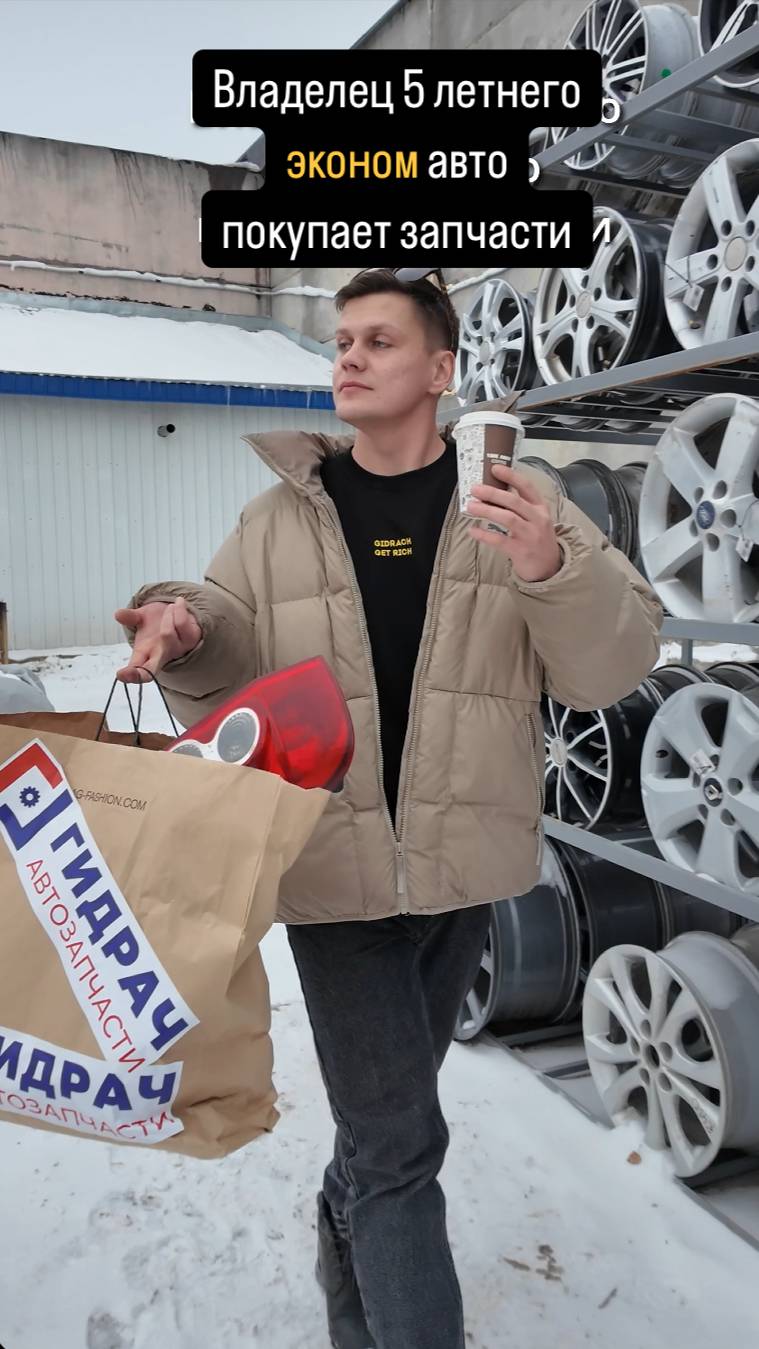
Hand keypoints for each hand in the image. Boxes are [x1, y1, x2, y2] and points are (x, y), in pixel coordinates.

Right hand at [114, 598, 200, 682]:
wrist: (179, 615)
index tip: (120, 674)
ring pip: (167, 634)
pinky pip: (181, 623)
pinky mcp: (191, 639)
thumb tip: (118, 614)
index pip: (137, 671)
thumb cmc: (156, 623)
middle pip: (151, 669)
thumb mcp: (140, 619)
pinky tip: (179, 603)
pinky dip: (178, 609)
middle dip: (141, 671)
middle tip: (128, 670)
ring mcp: (177, 650)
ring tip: (169, 607)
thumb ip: (130, 618)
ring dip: (166, 616)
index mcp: (145, 655)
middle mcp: (160, 656)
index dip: (130, 675)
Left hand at [466, 464, 562, 582]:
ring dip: (487, 510)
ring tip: (471, 506)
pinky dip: (484, 535)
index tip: (494, 468)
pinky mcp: (521, 551)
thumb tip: (492, 492)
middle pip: (514, 501)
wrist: (549, 567)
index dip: (511, 476)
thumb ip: (520, 506)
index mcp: (540, 507)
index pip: (527, 487)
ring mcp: (530, 535)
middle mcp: (537, 519)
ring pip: (508, 518)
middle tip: (475, 489)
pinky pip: (499, 540)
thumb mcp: (536, 519)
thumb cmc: (537, 539)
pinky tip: (473, 530)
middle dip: (493, 493)